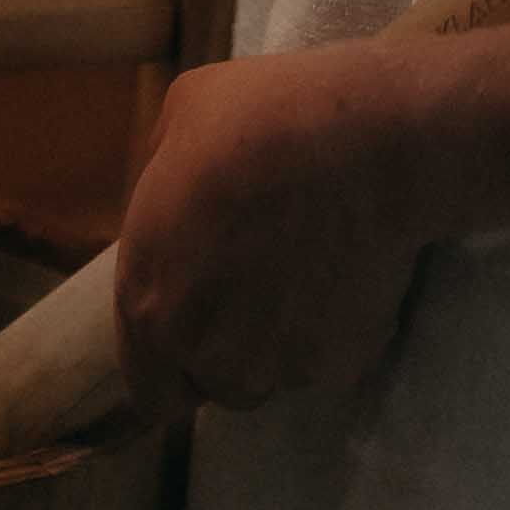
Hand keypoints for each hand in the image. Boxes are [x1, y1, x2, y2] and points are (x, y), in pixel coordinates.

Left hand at [114, 46, 423, 419]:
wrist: (360, 141)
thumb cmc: (253, 119)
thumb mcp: (174, 126)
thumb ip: (159, 191)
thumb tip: (170, 206)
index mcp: (150, 303)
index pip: (149, 390)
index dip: (166, 363)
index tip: (191, 325)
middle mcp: (207, 353)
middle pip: (211, 385)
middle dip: (223, 349)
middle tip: (250, 285)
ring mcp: (276, 367)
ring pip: (266, 378)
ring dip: (272, 346)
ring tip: (296, 276)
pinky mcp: (337, 364)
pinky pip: (321, 360)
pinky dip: (326, 332)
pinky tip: (337, 274)